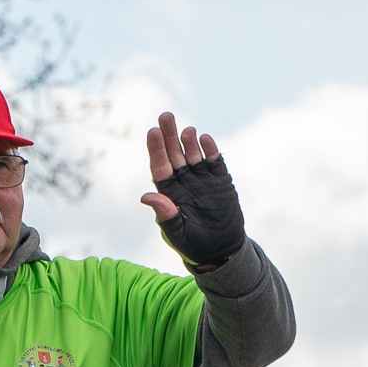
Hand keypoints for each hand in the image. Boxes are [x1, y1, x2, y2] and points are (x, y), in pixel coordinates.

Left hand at [139, 112, 242, 267]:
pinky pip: (214, 161)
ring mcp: (201, 178)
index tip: (153, 132)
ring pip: (192, 154)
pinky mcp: (219, 180)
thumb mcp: (176, 233)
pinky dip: (210, 150)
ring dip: (188, 141)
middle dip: (169, 135)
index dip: (156, 149)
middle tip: (165, 116)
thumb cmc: (193, 245)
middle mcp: (183, 181)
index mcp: (168, 192)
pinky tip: (205, 139)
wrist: (221, 250)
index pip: (159, 166)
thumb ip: (164, 215)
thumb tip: (146, 196)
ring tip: (187, 130)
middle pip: (173, 154)